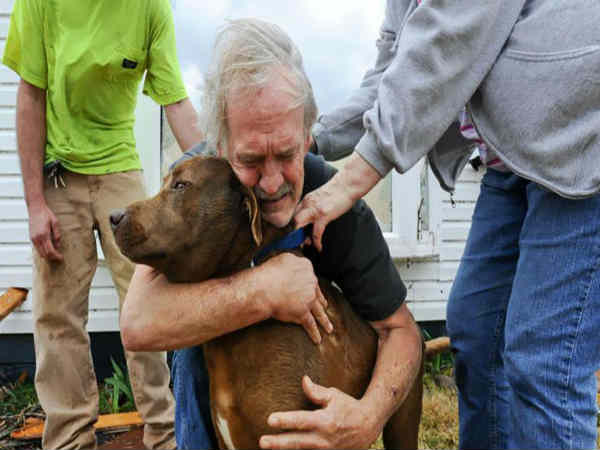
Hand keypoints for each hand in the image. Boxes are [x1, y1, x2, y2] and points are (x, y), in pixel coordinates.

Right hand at [28, 202, 62, 260]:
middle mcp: (37, 238)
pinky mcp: (31, 237)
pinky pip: (37, 248)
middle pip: (45, 254)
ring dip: (47, 255)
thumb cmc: (47, 214)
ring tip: (55, 254)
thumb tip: (58, 246)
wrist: (36, 209)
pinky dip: (43, 251)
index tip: (61, 258)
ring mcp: (33, 238)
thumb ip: (57, 234)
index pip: (50, 250)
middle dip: (52, 257)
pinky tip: (49, 249)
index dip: (56, 256)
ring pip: (40, 252)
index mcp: (44, 234)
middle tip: (59, 257)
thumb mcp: (55, 222)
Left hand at [259, 375, 378, 449]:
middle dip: (279, 443)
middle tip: (262, 441)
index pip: (301, 420)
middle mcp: (324, 438)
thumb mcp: (334, 396)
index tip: (270, 419)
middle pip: (297, 442)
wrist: (368, 426)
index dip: (285, 420)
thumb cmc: (349, 407)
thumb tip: (303, 380)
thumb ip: (316, 392)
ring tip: (268, 448)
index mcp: (326, 420)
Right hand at [260, 253, 332, 343]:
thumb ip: (291, 261)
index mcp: (306, 267)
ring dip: (324, 321)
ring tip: (329, 328)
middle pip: (317, 293)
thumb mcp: (282, 258)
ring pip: (318, 311)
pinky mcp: (303, 313)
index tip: (312, 287)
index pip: (310, 276)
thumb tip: (294, 261)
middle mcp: (310, 282)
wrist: (265, 287)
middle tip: (324, 306)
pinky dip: (314, 333)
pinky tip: (318, 339)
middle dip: (321, 301)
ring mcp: (308, 299)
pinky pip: (310, 324)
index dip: (310, 283)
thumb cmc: (268, 272)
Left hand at [294, 153, 380, 251]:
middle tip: (293, 243)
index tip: (291, 235)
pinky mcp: (323, 215)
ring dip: (299, 238)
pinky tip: (318, 248)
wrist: (348, 184)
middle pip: (291, 220)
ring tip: (304, 246)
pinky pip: (316, 233)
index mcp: (305, 200)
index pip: (292, 214)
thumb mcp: (320, 197)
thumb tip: (312, 218)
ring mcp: (314, 210)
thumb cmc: (338, 190)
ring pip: (298, 225)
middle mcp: (306, 204)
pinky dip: (316, 242)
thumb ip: (314, 205)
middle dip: (290, 233)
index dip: (290, 226)